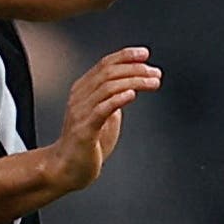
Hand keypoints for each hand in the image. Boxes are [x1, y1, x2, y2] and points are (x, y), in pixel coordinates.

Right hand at [47, 47, 160, 192]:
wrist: (67, 169)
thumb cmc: (87, 143)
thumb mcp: (104, 115)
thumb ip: (114, 99)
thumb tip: (131, 87)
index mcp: (83, 90)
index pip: (104, 64)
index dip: (125, 56)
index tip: (145, 54)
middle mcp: (79, 97)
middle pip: (108, 72)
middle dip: (135, 69)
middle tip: (156, 73)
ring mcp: (80, 113)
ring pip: (108, 87)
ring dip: (134, 82)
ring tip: (153, 83)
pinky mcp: (84, 130)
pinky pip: (101, 110)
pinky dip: (118, 99)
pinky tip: (132, 94)